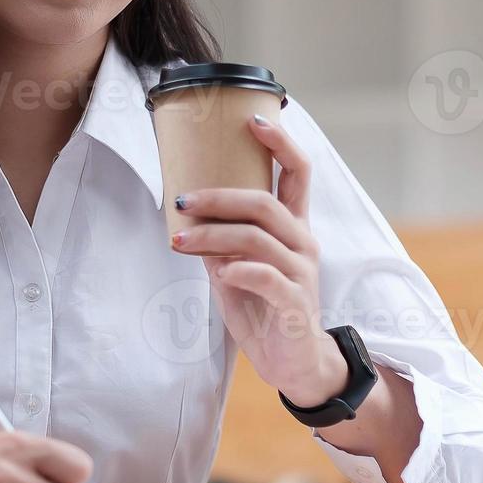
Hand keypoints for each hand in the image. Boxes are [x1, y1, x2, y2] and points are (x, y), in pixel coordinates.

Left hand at [170, 114, 348, 407]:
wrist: (294, 363)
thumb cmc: (265, 309)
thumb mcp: (236, 269)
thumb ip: (220, 241)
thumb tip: (184, 214)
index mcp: (294, 227)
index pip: (298, 173)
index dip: (280, 143)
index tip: (253, 118)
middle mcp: (303, 242)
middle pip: (265, 202)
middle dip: (219, 197)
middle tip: (182, 201)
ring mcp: (301, 272)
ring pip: (257, 238)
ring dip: (213, 236)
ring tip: (180, 242)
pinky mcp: (294, 302)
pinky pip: (266, 277)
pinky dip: (239, 270)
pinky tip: (219, 273)